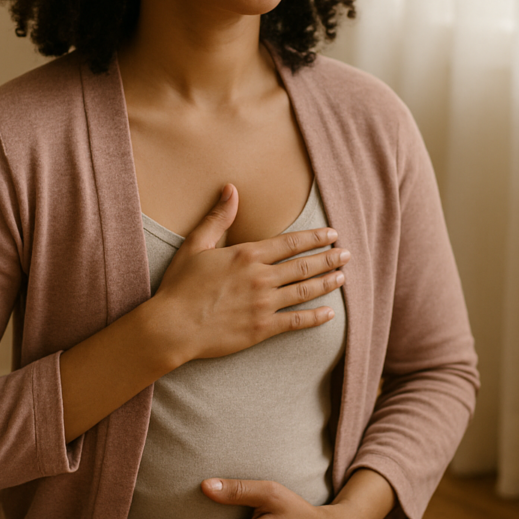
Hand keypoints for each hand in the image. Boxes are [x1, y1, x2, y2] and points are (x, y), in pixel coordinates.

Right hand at [151, 185, 349, 364]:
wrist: (172, 327)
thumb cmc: (180, 286)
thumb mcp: (195, 245)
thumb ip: (218, 218)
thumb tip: (231, 189)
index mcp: (246, 255)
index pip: (290, 243)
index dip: (314, 238)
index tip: (332, 235)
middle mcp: (260, 278)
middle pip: (303, 265)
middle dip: (328, 259)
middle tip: (346, 255)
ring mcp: (263, 304)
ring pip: (305, 291)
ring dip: (326, 283)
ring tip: (342, 278)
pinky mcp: (262, 329)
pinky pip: (296, 322)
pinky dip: (315, 317)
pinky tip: (329, 313)